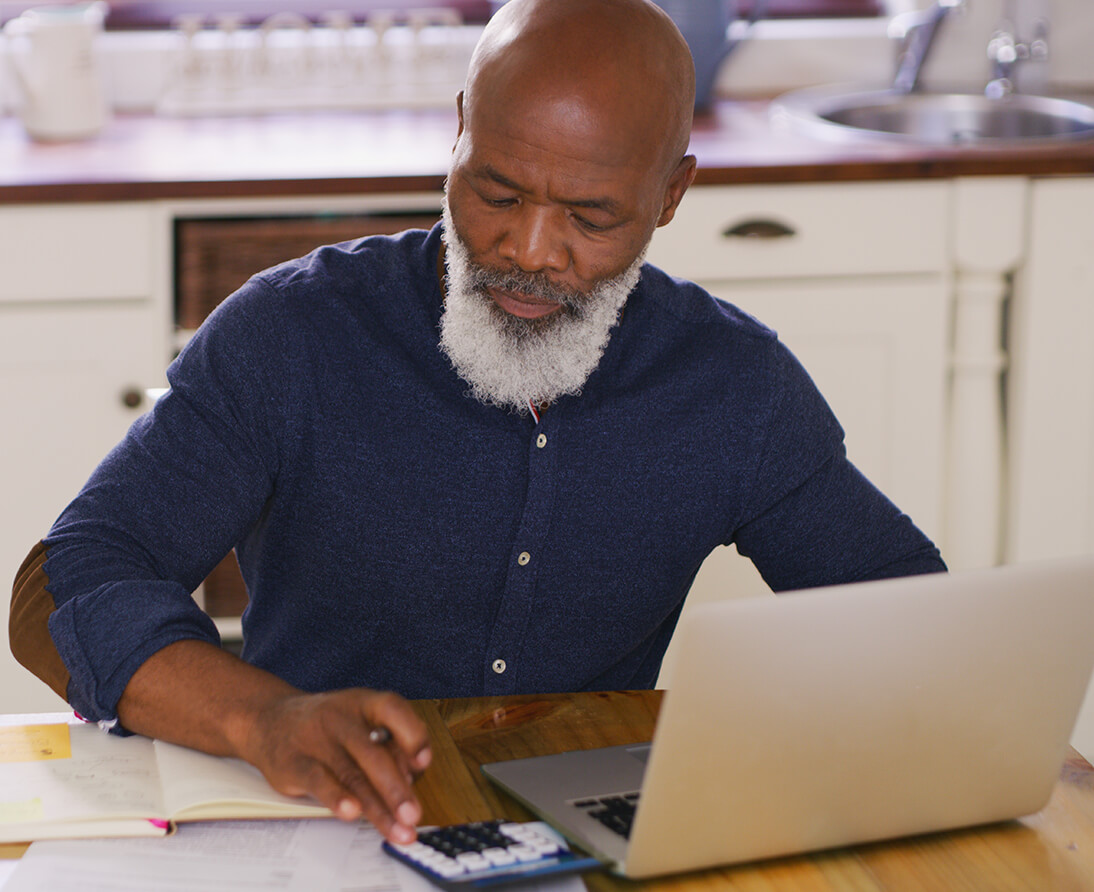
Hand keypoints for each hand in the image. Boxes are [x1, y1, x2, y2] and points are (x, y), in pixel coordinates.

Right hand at [240, 688, 431, 842]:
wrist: (270, 719)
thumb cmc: (329, 726)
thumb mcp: (361, 722)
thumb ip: (389, 746)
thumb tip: (413, 777)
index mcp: (365, 703)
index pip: (392, 709)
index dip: (411, 734)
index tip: (423, 762)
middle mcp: (342, 718)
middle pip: (375, 755)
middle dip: (397, 789)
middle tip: (413, 816)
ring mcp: (317, 740)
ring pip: (352, 776)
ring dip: (377, 807)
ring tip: (397, 829)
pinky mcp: (295, 764)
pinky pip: (319, 782)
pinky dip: (337, 799)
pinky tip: (352, 813)